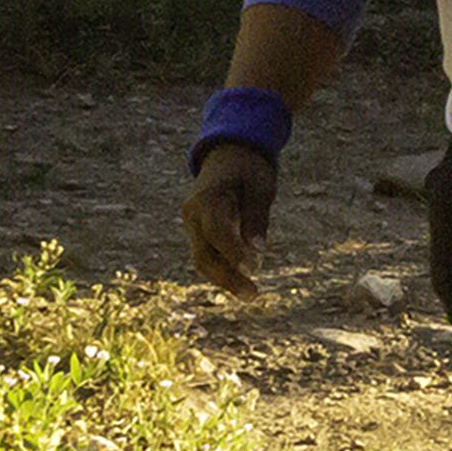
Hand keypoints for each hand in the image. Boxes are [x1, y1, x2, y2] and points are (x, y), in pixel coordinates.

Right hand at [183, 146, 276, 296]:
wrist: (227, 155)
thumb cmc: (248, 170)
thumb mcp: (260, 187)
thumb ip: (256, 216)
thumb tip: (258, 249)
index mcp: (207, 198)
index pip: (216, 230)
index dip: (231, 252)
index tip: (250, 269)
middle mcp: (192, 214)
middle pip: (204, 253)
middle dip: (227, 277)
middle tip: (253, 295)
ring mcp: (191, 224)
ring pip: (202, 259)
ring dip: (224, 278)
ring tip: (250, 294)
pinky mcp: (197, 231)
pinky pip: (206, 255)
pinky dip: (222, 269)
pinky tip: (241, 282)